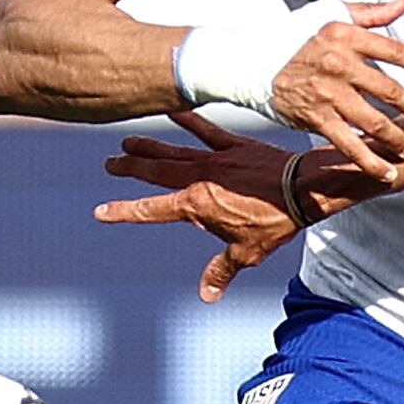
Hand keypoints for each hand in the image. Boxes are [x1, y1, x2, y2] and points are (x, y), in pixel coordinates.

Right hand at [98, 111, 325, 302]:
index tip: (100, 212)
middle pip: (154, 172)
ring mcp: (215, 159)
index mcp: (195, 206)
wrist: (302, 190)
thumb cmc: (275, 222)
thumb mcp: (246, 253)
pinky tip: (172, 108)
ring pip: (173, 151)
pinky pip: (206, 130)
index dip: (122, 212)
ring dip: (149, 147)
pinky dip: (188, 119)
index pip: (150, 211)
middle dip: (130, 169)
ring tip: (128, 142)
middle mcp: (198, 179)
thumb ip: (221, 271)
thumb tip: (207, 296)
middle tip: (110, 163)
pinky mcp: (233, 146)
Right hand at [269, 0, 403, 176]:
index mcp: (345, 36)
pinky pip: (350, 144)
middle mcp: (338, 64)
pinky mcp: (317, 118)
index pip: (394, 50)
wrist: (255, 63)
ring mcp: (328, 93)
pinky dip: (370, 162)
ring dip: (398, 139)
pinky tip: (387, 173)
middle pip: (389, 90)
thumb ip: (370, 12)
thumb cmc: (297, 37)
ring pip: (374, 122)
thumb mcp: (331, 15)